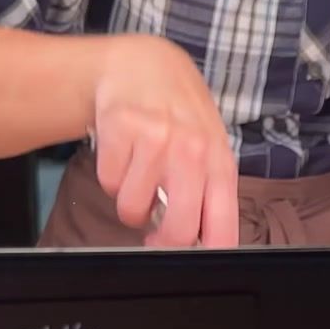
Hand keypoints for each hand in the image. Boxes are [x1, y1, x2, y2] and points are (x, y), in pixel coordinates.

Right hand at [91, 36, 238, 247]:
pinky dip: (110, 176)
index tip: (189, 263)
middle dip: (159, 241)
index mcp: (219, 163)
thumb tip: (199, 243)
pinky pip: (108, 182)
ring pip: (132, 209)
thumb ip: (207, 193)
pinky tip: (123, 153)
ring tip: (138, 175)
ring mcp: (155, 139)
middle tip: (153, 231)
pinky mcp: (120, 128)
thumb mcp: (209, 148)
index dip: (204, 256)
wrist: (143, 64)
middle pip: (177, 232)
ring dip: (129, 202)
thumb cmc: (179, 114)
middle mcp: (192, 152)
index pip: (221, 229)